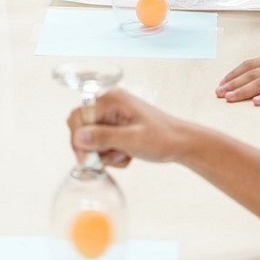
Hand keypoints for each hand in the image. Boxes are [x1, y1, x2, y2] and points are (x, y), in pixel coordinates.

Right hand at [67, 89, 194, 166]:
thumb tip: (78, 137)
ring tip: (124, 155)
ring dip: (104, 153)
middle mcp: (109, 103)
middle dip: (93, 147)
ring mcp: (112, 115)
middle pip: (81, 127)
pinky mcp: (115, 126)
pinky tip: (126, 154)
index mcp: (111, 100)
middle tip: (110, 158)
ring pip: (91, 138)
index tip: (88, 160)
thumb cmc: (163, 138)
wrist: (181, 143)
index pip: (79, 117)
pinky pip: (101, 142)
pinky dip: (110, 153)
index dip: (79, 140)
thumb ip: (103, 137)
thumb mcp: (132, 140)